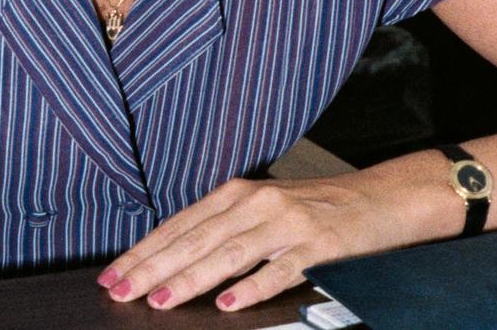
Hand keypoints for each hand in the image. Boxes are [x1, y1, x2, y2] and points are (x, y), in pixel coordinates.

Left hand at [99, 169, 443, 311]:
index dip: (144, 249)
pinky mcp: (319, 245)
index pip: (180, 224)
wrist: (383, 196)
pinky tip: (229, 303)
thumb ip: (225, 228)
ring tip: (160, 298)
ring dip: (190, 278)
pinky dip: (252, 288)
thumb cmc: (320, 206)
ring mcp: (288, 223)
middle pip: (196, 238)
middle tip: (121, 289)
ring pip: (228, 253)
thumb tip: (175, 259)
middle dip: (153, 266)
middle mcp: (258, 203)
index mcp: (239, 194)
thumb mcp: (265, 208)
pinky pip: (280, 270)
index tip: (113, 272)